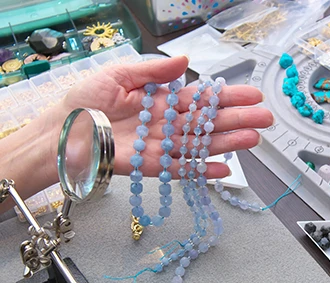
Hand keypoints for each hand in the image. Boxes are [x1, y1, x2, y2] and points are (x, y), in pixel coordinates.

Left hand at [60, 55, 272, 177]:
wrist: (62, 132)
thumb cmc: (85, 101)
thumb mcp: (119, 75)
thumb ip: (153, 70)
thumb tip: (185, 61)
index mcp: (162, 99)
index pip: (201, 98)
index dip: (227, 96)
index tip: (252, 95)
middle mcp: (167, 123)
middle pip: (208, 122)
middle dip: (237, 119)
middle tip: (264, 119)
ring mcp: (162, 146)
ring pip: (201, 145)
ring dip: (227, 144)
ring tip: (253, 139)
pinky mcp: (152, 167)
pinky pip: (182, 170)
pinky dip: (202, 171)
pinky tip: (224, 170)